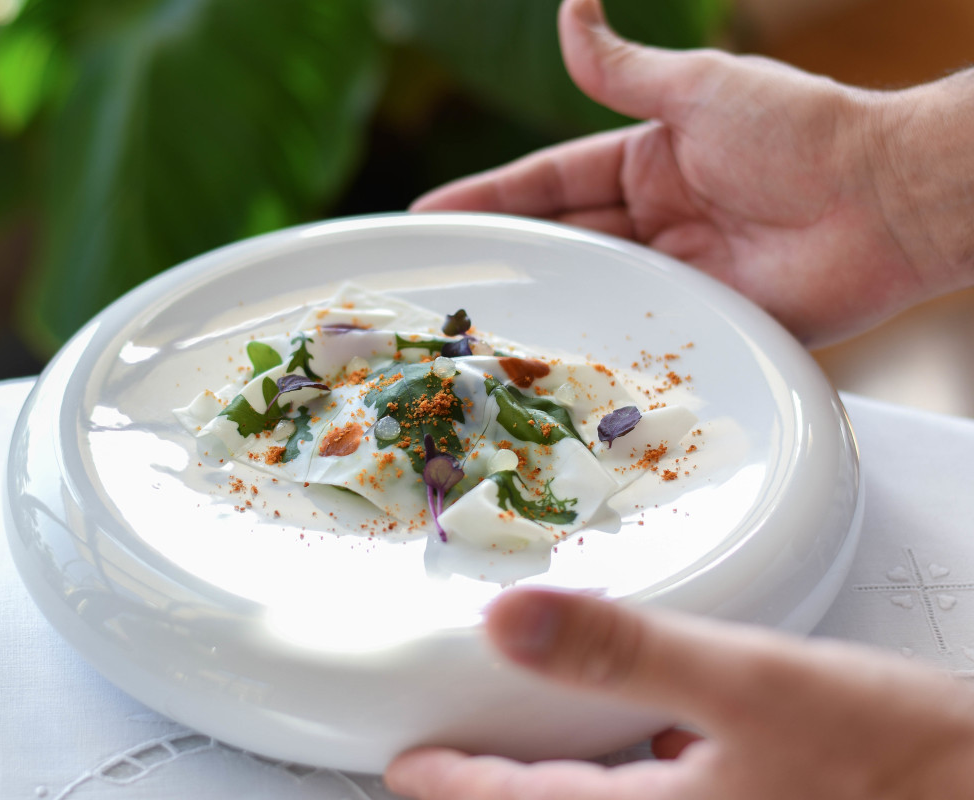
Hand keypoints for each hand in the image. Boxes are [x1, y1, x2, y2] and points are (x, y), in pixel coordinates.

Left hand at [384, 589, 973, 798]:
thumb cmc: (901, 758)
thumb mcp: (751, 682)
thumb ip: (625, 651)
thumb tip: (508, 621)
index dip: (455, 786)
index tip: (405, 768)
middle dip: (501, 796)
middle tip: (451, 766)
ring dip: (564, 787)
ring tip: (531, 750)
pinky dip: (634, 778)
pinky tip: (656, 747)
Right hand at [412, 0, 973, 346]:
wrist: (889, 201)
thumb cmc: (800, 130)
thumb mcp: (697, 89)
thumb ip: (620, 66)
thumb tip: (569, 5)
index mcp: (646, 163)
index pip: (546, 184)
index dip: (487, 199)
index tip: (428, 217)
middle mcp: (654, 222)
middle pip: (560, 241)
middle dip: (501, 257)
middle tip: (434, 283)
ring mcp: (678, 275)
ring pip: (590, 291)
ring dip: (539, 307)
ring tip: (471, 332)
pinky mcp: (707, 323)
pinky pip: (639, 337)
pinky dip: (597, 349)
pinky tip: (549, 368)